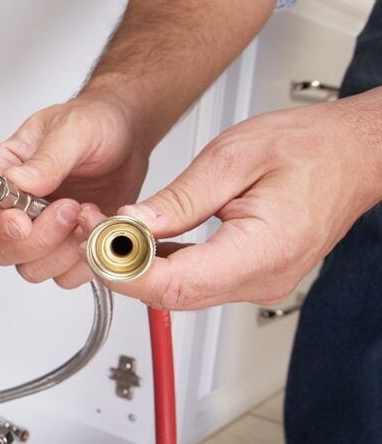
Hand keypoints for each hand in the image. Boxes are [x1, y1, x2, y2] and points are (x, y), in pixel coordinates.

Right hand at [0, 92, 151, 287]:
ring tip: (86, 215)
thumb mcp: (73, 129)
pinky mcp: (67, 247)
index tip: (21, 221)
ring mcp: (42, 230)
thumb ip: (46, 159)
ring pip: (30, 268)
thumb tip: (17, 181)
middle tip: (69, 209)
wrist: (128, 136)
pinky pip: (64, 275)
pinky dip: (84, 261)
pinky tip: (97, 228)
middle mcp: (18, 206)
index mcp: (5, 171)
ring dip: (62, 251)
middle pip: (1, 248)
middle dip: (37, 240)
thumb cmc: (95, 122)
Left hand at [80, 92, 381, 309]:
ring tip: (105, 228)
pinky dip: (161, 262)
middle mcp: (259, 279)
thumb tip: (131, 225)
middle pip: (170, 295)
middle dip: (120, 267)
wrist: (355, 153)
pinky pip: (194, 279)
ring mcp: (256, 282)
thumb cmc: (310, 148)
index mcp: (260, 252)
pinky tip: (139, 237)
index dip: (125, 271)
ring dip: (137, 265)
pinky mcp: (249, 275)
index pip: (174, 285)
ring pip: (178, 291)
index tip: (94, 246)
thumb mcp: (233, 157)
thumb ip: (180, 198)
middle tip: (89, 230)